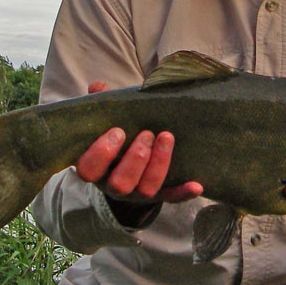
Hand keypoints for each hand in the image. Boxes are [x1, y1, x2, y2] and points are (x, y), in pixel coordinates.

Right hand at [72, 80, 202, 205]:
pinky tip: (196, 185)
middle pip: (120, 183)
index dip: (102, 153)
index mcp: (97, 167)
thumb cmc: (118, 137)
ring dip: (158, 163)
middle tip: (147, 133)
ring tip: (166, 137)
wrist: (133, 164)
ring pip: (146, 189)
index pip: (88, 169)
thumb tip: (98, 86)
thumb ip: (102, 106)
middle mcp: (114, 184)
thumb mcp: (107, 122)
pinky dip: (183, 193)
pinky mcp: (160, 195)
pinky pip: (172, 198)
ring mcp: (137, 193)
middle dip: (135, 158)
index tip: (118, 131)